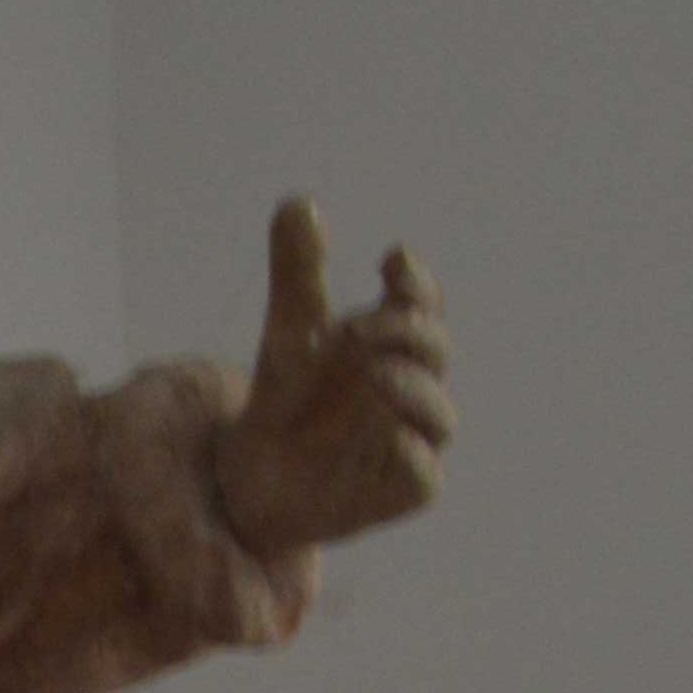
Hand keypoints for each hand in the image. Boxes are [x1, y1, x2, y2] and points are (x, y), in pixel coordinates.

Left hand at [213, 199, 452, 565]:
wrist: (254, 476)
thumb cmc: (288, 398)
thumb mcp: (288, 331)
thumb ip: (297, 271)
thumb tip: (299, 202)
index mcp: (394, 343)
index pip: (422, 304)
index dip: (416, 283)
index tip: (393, 261)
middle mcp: (414, 389)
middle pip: (433, 350)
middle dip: (400, 333)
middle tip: (354, 331)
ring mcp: (416, 440)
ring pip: (438, 414)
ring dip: (408, 389)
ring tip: (372, 376)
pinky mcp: (406, 490)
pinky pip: (423, 473)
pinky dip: (407, 451)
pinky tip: (384, 434)